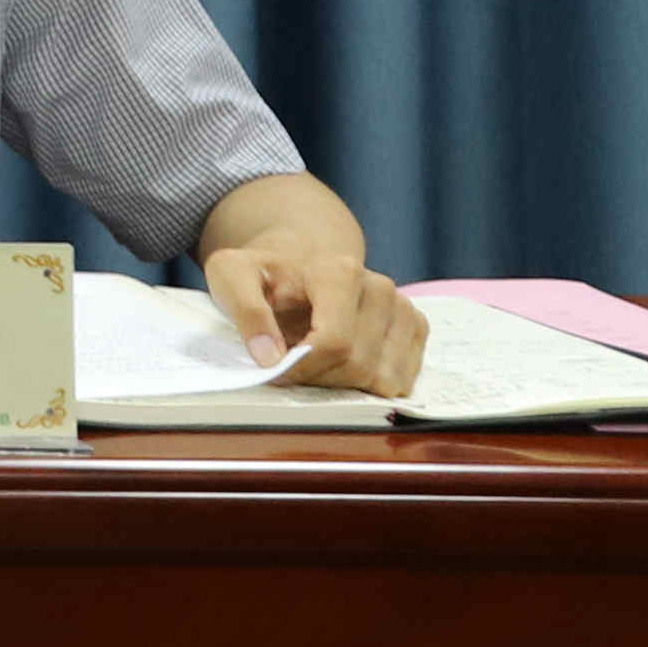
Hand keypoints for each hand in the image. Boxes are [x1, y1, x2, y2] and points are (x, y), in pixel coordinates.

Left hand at [206, 233, 429, 396]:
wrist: (297, 264)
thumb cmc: (265, 275)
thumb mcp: (231, 276)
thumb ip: (244, 310)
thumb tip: (269, 357)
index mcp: (338, 271)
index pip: (333, 342)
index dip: (303, 367)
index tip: (276, 368)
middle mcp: (380, 288)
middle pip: (357, 365)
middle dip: (319, 376)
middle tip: (291, 362)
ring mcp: (403, 308)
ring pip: (381, 379)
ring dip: (343, 383)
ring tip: (315, 358)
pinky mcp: (416, 328)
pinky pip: (399, 381)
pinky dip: (368, 383)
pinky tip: (343, 360)